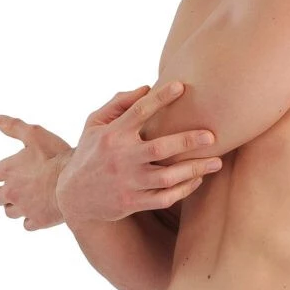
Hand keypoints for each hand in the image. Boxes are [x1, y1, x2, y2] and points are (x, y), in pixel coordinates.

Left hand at [0, 116, 73, 230]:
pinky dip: (30, 219)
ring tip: (26, 199)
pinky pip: (27, 224)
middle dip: (0, 193)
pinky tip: (38, 211)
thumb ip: (14, 127)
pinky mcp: (38, 221)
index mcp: (8, 171)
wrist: (76, 183)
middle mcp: (11, 192)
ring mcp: (24, 208)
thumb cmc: (56, 157)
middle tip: (12, 188)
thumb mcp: (35, 135)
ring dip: (14, 206)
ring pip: (9, 213)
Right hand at [55, 81, 221, 226]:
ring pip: (168, 177)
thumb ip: (118, 103)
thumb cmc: (90, 153)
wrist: (72, 196)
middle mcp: (121, 158)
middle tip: (212, 136)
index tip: (182, 86)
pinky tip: (197, 179)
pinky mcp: (133, 203)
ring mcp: (128, 183)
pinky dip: (184, 189)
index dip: (161, 98)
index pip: (139, 111)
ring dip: (194, 169)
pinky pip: (165, 198)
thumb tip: (147, 87)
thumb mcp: (94, 124)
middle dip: (188, 140)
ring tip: (216, 162)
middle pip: (161, 148)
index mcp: (113, 135)